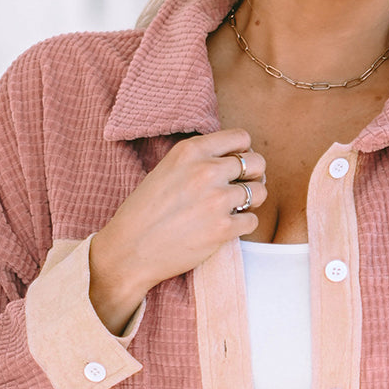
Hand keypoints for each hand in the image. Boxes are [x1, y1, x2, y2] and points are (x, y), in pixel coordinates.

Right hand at [88, 129, 266, 332]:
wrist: (129, 250)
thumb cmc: (144, 212)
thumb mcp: (167, 170)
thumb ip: (198, 161)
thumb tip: (234, 161)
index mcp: (190, 151)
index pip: (241, 138)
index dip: (243, 153)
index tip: (236, 167)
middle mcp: (206, 170)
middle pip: (256, 163)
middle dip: (253, 176)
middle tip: (240, 189)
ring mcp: (216, 200)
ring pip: (259, 192)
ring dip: (251, 202)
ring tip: (233, 210)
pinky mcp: (223, 229)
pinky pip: (252, 221)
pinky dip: (243, 225)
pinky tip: (225, 228)